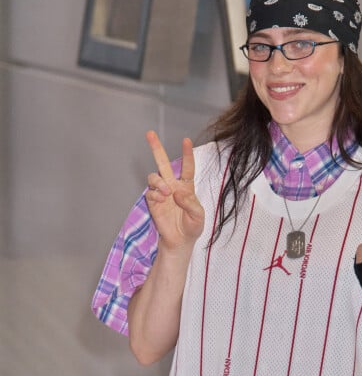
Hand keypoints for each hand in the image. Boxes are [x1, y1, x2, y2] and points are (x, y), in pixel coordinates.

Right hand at [144, 131, 204, 251]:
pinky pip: (150, 192)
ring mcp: (162, 193)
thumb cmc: (192, 226)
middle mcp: (173, 186)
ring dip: (159, 181)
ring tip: (166, 192)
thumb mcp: (198, 216)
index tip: (186, 140)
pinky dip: (154, 194)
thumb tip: (177, 193)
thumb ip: (190, 203)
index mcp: (187, 186)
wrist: (180, 241)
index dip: (187, 154)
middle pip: (163, 163)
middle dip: (156, 148)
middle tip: (150, 133)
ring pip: (154, 176)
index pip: (187, 167)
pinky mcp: (153, 203)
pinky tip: (161, 200)